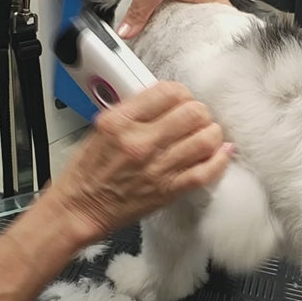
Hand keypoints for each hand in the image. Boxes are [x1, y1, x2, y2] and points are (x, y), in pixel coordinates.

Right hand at [46, 81, 232, 241]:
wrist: (80, 208)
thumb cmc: (88, 172)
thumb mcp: (102, 128)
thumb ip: (134, 111)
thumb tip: (165, 99)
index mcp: (120, 121)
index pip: (168, 92)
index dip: (182, 93)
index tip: (182, 100)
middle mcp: (140, 142)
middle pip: (193, 112)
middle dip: (200, 112)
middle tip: (196, 118)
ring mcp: (157, 167)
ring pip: (205, 139)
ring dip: (212, 133)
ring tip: (207, 134)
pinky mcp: (168, 190)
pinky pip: (206, 171)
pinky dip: (219, 159)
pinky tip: (221, 152)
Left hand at [117, 0, 231, 38]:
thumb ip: (138, 15)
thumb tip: (128, 32)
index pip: (226, 17)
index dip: (225, 33)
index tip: (221, 46)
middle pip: (212, 11)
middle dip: (204, 27)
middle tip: (197, 44)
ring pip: (199, 0)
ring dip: (191, 12)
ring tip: (182, 29)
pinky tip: (169, 5)